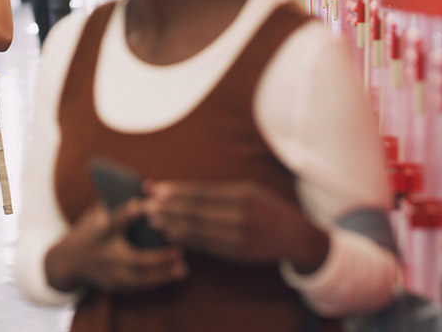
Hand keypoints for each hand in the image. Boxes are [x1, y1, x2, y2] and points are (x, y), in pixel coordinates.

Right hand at [45, 199, 186, 293]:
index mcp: (101, 231)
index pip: (115, 221)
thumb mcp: (99, 212)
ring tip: (183, 269)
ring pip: (139, 279)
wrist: (68, 262)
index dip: (128, 213)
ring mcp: (108, 274)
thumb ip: (121, 199)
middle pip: (133, 258)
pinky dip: (156, 282)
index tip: (142, 204)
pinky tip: (173, 276)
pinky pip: (138, 287)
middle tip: (179, 250)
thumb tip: (150, 185)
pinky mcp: (113, 286)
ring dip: (162, 275)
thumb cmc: (92, 230)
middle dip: (157, 257)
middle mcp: (104, 254)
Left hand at [143, 181, 329, 272]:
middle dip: (168, 208)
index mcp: (243, 193)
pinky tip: (173, 235)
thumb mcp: (249, 190)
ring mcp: (240, 235)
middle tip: (146, 205)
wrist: (295, 235)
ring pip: (199, 229)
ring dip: (173, 224)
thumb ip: (218, 191)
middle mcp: (241, 214)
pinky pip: (206, 245)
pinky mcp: (238, 252)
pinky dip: (187, 240)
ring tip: (154, 220)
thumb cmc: (265, 208)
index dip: (176, 192)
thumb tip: (180, 189)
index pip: (202, 192)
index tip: (155, 189)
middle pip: (196, 210)